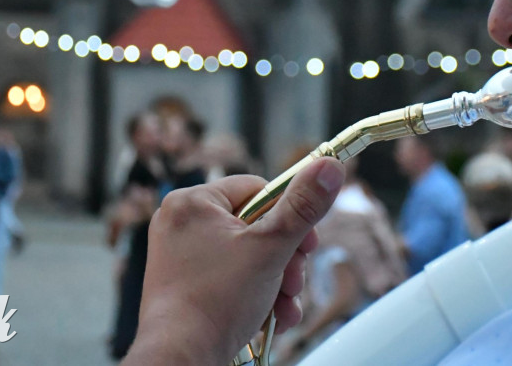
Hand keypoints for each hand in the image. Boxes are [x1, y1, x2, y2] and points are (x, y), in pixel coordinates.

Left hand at [125, 158, 345, 365]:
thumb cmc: (214, 302)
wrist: (182, 359)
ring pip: (249, 255)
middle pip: (256, 225)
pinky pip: (232, 276)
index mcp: (192, 202)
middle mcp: (182, 224)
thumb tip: (329, 166)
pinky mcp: (186, 284)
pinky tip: (273, 315)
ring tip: (284, 303)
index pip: (258, 189)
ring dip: (277, 280)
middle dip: (286, 257)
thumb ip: (303, 206)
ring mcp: (182, 256)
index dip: (289, 214)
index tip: (307, 239)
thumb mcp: (270, 248)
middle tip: (294, 278)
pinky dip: (257, 293)